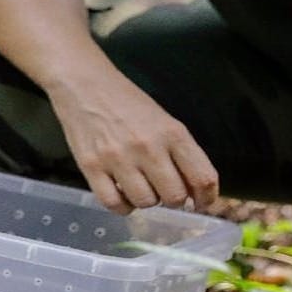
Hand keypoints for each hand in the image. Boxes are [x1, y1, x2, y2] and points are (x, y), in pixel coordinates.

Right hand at [48, 77, 218, 215]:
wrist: (84, 85)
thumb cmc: (127, 103)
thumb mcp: (163, 120)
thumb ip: (181, 153)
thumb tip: (193, 191)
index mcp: (172, 133)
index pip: (203, 178)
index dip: (206, 198)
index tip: (200, 202)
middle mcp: (148, 147)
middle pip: (175, 197)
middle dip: (173, 199)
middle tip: (164, 189)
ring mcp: (118, 158)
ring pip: (146, 202)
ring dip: (147, 200)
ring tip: (140, 186)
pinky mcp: (91, 167)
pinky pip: (114, 204)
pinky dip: (122, 206)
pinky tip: (121, 193)